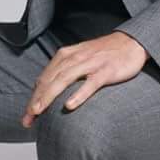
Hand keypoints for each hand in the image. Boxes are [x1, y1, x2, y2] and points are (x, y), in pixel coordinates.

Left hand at [22, 31, 148, 125]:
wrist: (131, 42)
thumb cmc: (104, 53)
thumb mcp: (79, 58)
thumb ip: (63, 70)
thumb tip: (44, 87)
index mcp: (66, 56)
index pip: (45, 78)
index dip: (34, 96)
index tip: (27, 115)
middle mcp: (75, 58)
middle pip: (50, 80)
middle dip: (36, 99)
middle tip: (27, 118)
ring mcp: (90, 64)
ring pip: (64, 80)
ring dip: (49, 96)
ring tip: (39, 111)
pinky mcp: (105, 71)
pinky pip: (90, 84)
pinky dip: (78, 94)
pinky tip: (69, 105)